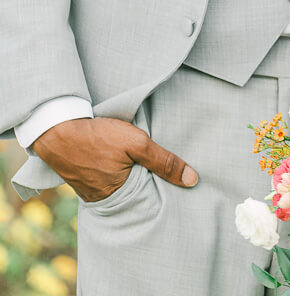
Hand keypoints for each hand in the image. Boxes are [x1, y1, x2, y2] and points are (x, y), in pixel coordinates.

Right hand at [32, 116, 197, 201]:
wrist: (57, 129)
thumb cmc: (98, 136)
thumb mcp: (137, 143)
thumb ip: (164, 161)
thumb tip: (192, 180)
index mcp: (118, 197)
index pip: (148, 198)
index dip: (161, 188)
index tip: (176, 183)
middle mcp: (103, 200)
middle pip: (134, 194)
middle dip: (146, 184)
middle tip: (158, 170)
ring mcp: (90, 191)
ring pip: (119, 186)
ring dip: (129, 176)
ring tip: (141, 164)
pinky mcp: (82, 179)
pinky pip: (105, 180)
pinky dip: (114, 172)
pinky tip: (119, 161)